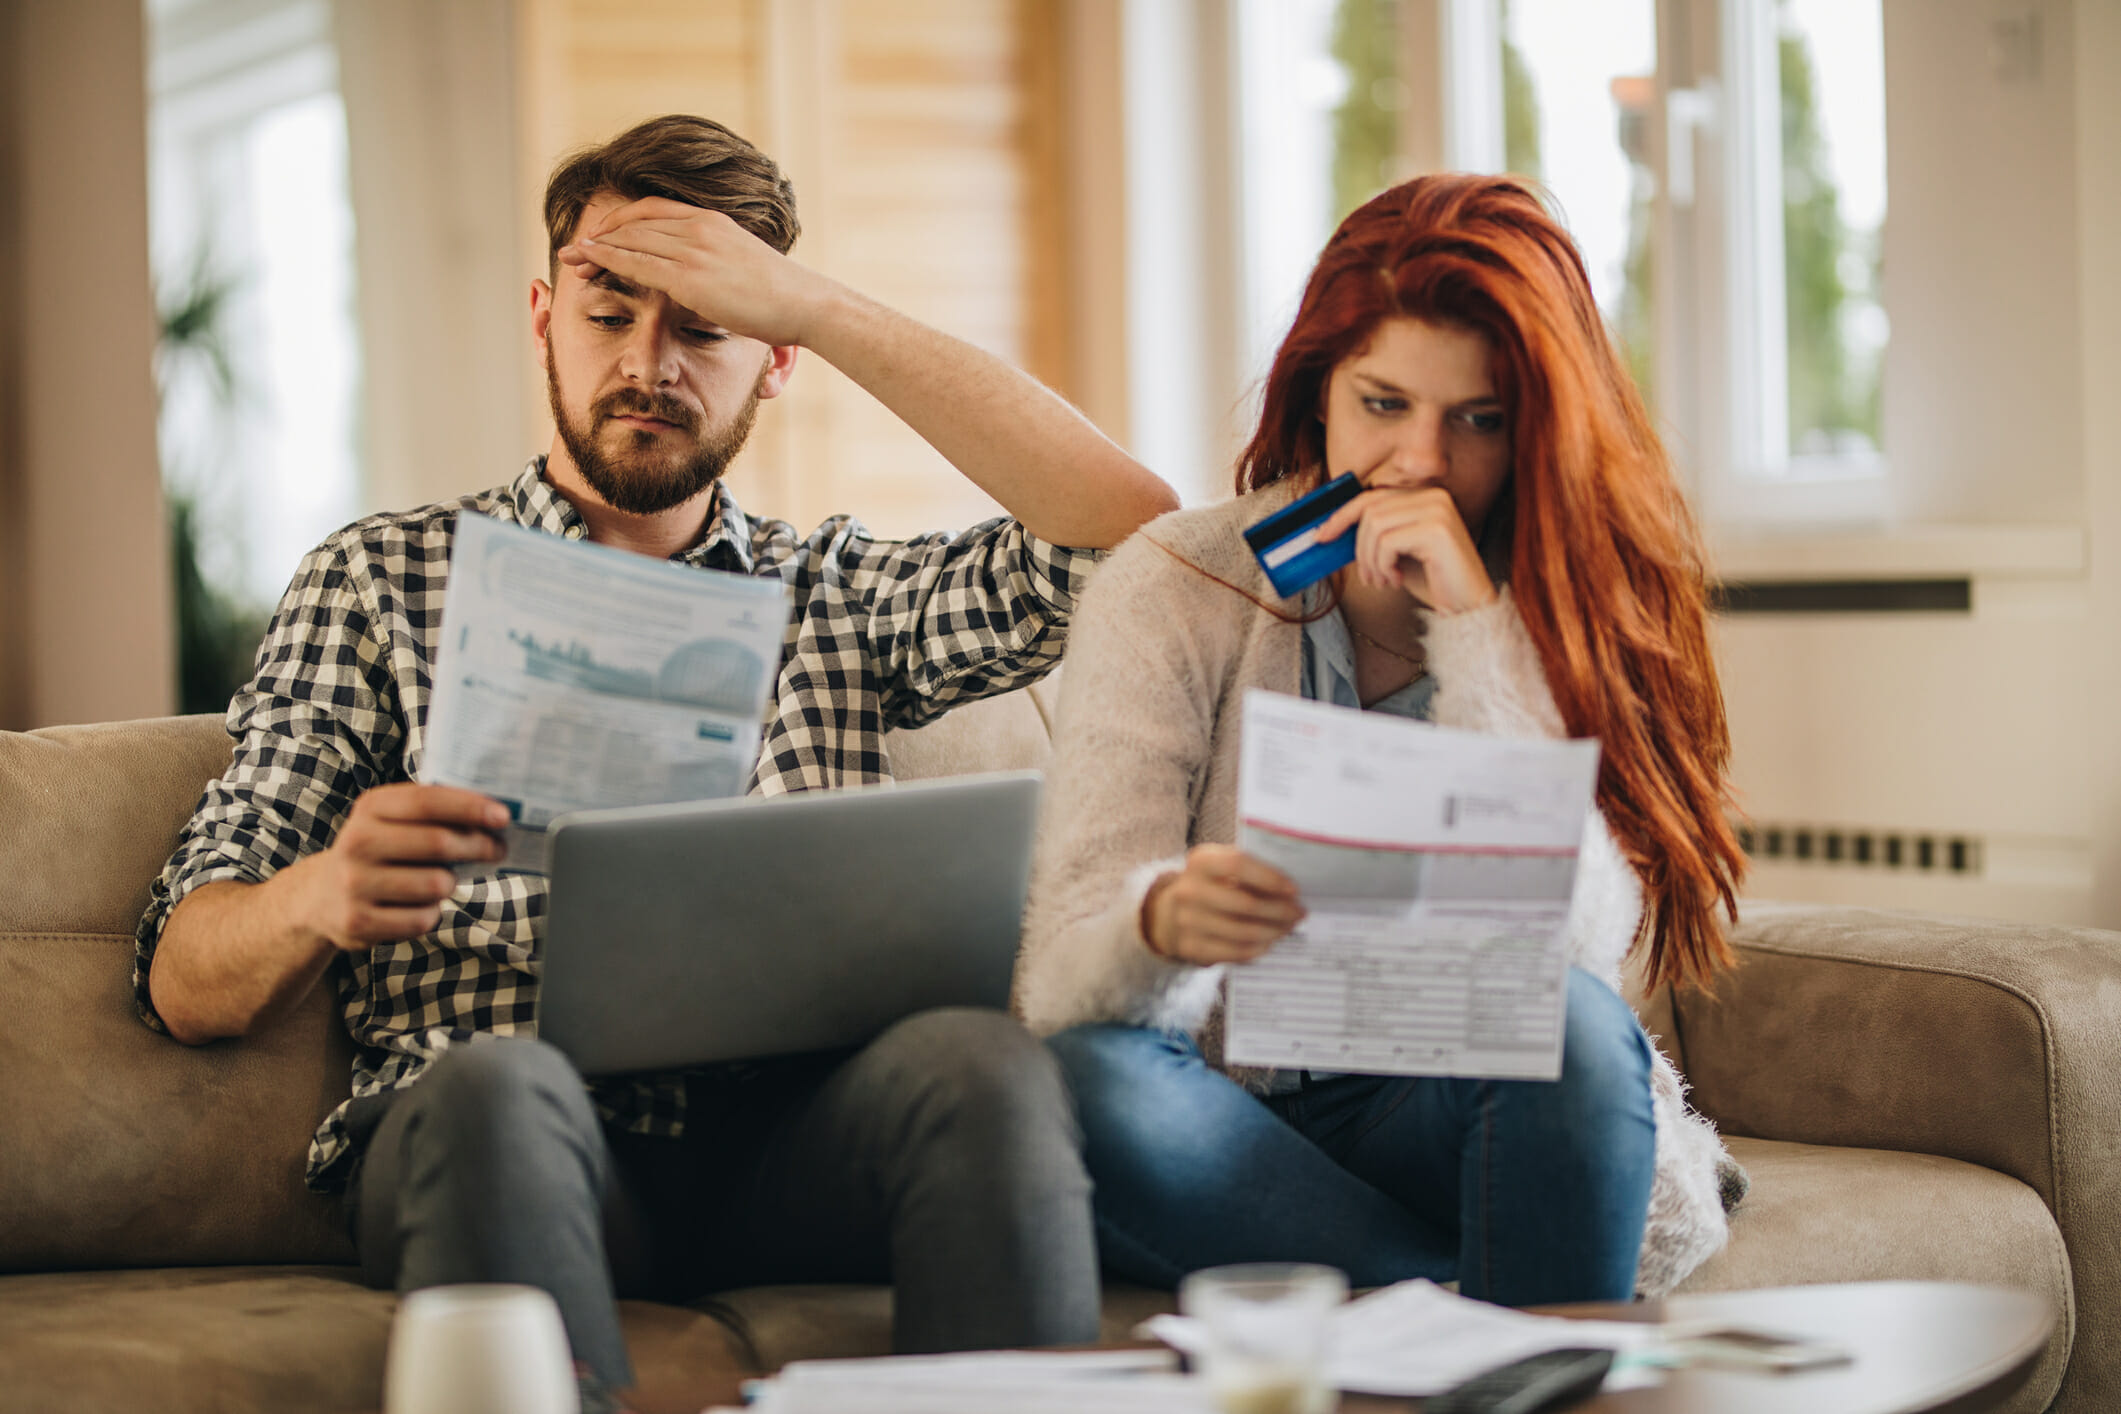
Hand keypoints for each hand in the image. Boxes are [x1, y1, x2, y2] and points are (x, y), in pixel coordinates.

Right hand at [287, 784, 508, 950]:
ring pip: (436, 885)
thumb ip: (434, 812)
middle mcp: (357, 842)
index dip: (470, 807)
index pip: (428, 801)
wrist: (320, 897)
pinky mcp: (357, 922)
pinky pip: (422, 919)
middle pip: (439, 843)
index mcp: (370, 808)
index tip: (504, 817)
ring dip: (450, 884)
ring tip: (442, 881)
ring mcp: (353, 884)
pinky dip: (432, 914)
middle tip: (497, 849)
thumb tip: (495, 817)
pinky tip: (420, 906)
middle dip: (479, 846)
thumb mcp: (393, 820)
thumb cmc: (379, 852)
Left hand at [559, 197, 832, 347]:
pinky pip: (637, 262)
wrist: (804, 304)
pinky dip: (608, 259)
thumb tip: (704, 282)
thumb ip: (717, 265)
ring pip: (631, 239)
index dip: (622, 222)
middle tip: (573, 249)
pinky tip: (590, 262)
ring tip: (572, 257)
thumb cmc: (781, 296)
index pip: (653, 211)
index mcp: (712, 221)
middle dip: (601, 234)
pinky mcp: (689, 275)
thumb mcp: (743, 268)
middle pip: (635, 222)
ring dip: (596, 247)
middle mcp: (699, 227)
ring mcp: (693, 249)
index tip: (600, 236)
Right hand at [1142, 845, 1305, 965]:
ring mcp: (1187, 921)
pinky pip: (1235, 952)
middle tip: (1299, 913)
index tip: (1294, 889)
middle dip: (1280, 911)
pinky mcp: (1191, 948)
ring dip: (1274, 931)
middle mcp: (1189, 890)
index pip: (1238, 864)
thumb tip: (1291, 892)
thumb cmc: (1211, 887)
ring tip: (1288, 928)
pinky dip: (1259, 948)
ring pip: (1244, 932)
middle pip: (1246, 903)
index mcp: (1200, 861)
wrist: (1169, 915)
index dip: (1270, 878)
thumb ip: (1250, 872)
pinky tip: (1269, 941)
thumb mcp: (1221, 869)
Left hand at [1316, 484, 1496, 614]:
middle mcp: (1435, 496)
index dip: (1342, 515)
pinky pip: (1388, 542)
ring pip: (1375, 526)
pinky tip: (1396, 581)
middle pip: (1370, 510)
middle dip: (1358, 547)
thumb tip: (1335, 530)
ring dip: (1370, 560)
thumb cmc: (1435, 582)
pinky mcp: (1438, 529)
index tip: (1322, 536)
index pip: (1373, 496)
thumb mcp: (1398, 553)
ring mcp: (1438, 509)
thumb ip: (1376, 536)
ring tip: (1382, 581)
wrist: (1468, 609)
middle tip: (1366, 576)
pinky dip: (1383, 565)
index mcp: (1426, 496)